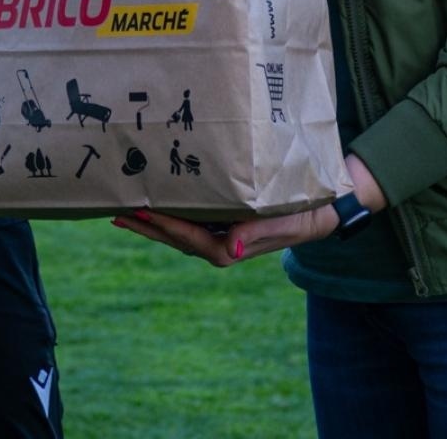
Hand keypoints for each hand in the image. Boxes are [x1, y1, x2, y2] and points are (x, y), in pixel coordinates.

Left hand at [107, 154, 384, 266]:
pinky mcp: (228, 219)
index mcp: (234, 246)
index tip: (140, 212)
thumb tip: (227, 249)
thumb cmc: (310, 210)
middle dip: (147, 225)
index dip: (164, 227)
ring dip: (154, 219)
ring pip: (181, 228)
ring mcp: (224, 231)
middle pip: (176, 236)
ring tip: (126, 205)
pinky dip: (173, 209)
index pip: (190, 238)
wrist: (330, 204)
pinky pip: (193, 217)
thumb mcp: (288, 221)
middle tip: (115, 210)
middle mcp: (224, 242)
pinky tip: (159, 197)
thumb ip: (257, 233)